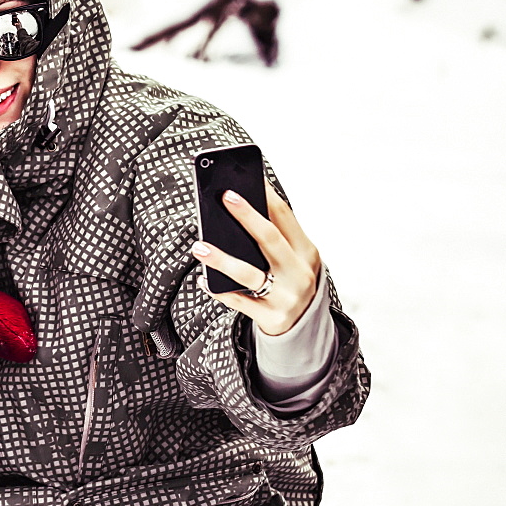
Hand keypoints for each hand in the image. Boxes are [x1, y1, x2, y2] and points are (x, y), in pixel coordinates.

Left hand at [191, 181, 319, 335]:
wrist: (303, 327)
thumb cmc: (289, 281)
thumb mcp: (292, 258)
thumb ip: (273, 237)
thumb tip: (236, 208)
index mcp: (307, 251)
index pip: (285, 217)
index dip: (265, 196)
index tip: (245, 178)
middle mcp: (300, 273)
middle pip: (270, 239)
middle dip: (247, 216)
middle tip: (224, 197)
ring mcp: (286, 297)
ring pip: (249, 274)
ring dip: (221, 259)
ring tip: (198, 247)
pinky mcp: (270, 316)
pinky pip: (238, 301)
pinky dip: (218, 289)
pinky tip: (202, 279)